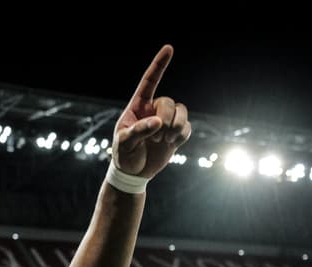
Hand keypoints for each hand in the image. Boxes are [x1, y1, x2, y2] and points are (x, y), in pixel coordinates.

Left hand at [112, 44, 190, 178]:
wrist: (134, 173)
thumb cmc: (124, 155)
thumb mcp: (124, 144)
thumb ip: (139, 131)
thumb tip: (158, 122)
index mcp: (137, 107)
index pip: (149, 82)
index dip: (159, 65)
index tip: (169, 48)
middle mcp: (153, 110)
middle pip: (169, 102)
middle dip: (167, 118)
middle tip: (158, 135)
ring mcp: (166, 121)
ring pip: (182, 111)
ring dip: (177, 126)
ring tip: (165, 140)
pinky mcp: (176, 134)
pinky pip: (188, 127)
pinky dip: (183, 135)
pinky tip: (171, 143)